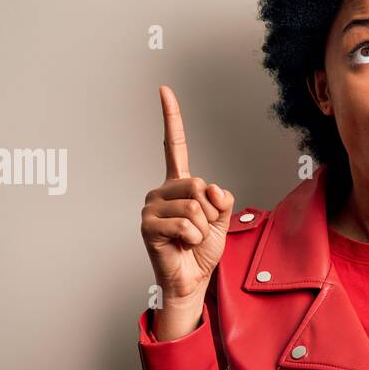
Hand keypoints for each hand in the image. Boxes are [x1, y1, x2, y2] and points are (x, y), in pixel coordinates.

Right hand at [140, 86, 234, 304]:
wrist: (191, 279)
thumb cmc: (202, 249)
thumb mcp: (221, 219)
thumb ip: (221, 199)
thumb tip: (210, 189)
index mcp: (179, 185)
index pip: (173, 145)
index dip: (170, 118)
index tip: (164, 90)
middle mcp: (161, 191)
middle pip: (198, 184)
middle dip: (210, 211)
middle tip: (200, 228)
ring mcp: (151, 207)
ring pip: (193, 207)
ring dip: (202, 228)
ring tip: (190, 239)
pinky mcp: (147, 225)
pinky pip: (185, 224)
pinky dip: (193, 238)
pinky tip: (183, 245)